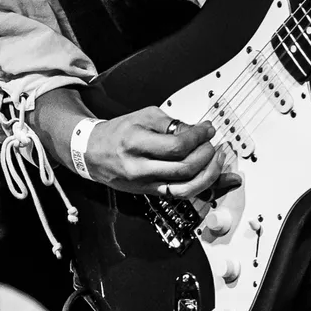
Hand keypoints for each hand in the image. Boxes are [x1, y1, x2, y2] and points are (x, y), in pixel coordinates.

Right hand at [86, 107, 223, 200]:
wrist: (93, 153)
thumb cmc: (118, 132)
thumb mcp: (143, 116)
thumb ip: (171, 124)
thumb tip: (198, 132)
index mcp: (135, 143)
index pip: (176, 146)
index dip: (198, 137)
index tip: (208, 129)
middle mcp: (139, 168)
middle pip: (184, 169)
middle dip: (206, 155)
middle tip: (213, 144)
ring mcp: (145, 184)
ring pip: (185, 188)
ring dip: (209, 175)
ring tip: (217, 160)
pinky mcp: (150, 193)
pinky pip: (180, 195)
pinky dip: (201, 187)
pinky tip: (213, 178)